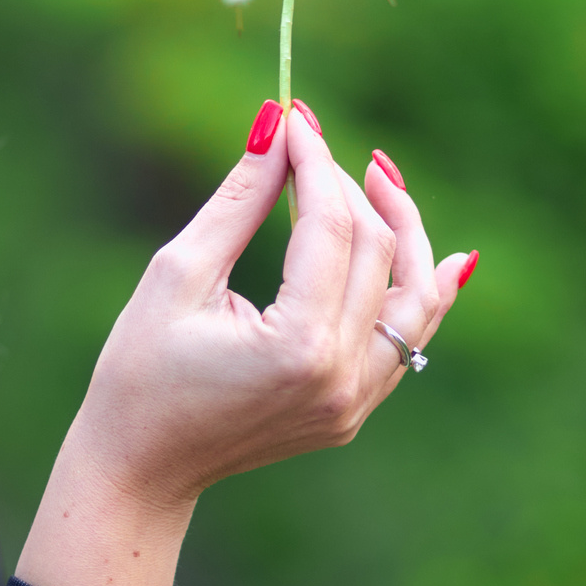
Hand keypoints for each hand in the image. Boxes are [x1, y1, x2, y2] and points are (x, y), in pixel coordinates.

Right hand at [14, 99, 474, 585]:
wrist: (142, 467)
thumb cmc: (141, 370)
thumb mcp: (179, 273)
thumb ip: (238, 200)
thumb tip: (275, 125)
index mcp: (298, 346)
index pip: (331, 228)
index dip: (315, 163)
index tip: (294, 117)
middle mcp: (342, 377)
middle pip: (377, 254)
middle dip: (348, 188)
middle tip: (310, 144)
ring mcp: (355, 400)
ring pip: (415, 298)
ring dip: (404, 233)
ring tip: (379, 178)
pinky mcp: (355, 409)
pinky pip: (408, 341)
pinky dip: (423, 294)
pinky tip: (443, 257)